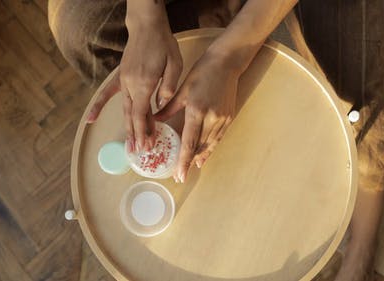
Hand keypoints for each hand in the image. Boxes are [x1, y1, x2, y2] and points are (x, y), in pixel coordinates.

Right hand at [87, 10, 181, 151]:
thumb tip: (161, 105)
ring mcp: (124, 81)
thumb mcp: (174, 64)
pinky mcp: (120, 77)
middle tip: (141, 152)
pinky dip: (99, 107)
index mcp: (145, 83)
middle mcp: (131, 85)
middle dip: (137, 135)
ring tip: (129, 146)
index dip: (144, 131)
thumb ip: (169, 86)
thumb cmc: (163, 44)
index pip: (142, 113)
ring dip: (127, 128)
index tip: (147, 145)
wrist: (147, 26)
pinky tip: (90, 119)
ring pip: (125, 109)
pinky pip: (107, 94)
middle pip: (133, 115)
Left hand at [155, 52, 240, 182]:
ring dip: (200, 157)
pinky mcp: (229, 117)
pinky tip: (204, 155)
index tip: (179, 175)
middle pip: (200, 147)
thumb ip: (169, 108)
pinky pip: (218, 138)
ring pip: (210, 145)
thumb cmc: (201, 72)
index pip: (189, 142)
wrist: (226, 63)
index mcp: (196, 110)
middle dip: (190, 163)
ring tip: (191, 168)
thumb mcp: (182, 90)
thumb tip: (154, 120)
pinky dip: (211, 148)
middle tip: (181, 176)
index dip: (184, 161)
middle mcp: (211, 118)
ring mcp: (222, 119)